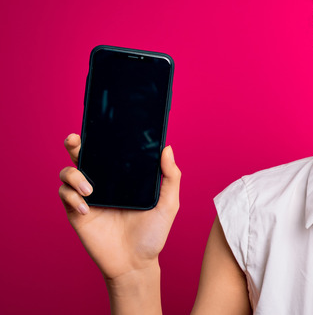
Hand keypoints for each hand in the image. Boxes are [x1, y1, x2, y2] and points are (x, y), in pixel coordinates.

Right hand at [58, 134, 180, 279]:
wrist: (136, 263)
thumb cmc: (153, 233)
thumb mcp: (168, 203)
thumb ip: (171, 176)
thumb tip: (167, 148)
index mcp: (124, 176)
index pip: (110, 151)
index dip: (102, 136)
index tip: (101, 124)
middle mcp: (104, 182)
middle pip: (83, 156)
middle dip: (76, 144)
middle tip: (76, 140)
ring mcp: (88, 196)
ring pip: (68, 173)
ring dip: (74, 175)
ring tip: (91, 190)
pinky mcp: (77, 212)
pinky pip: (65, 196)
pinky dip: (72, 197)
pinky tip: (87, 208)